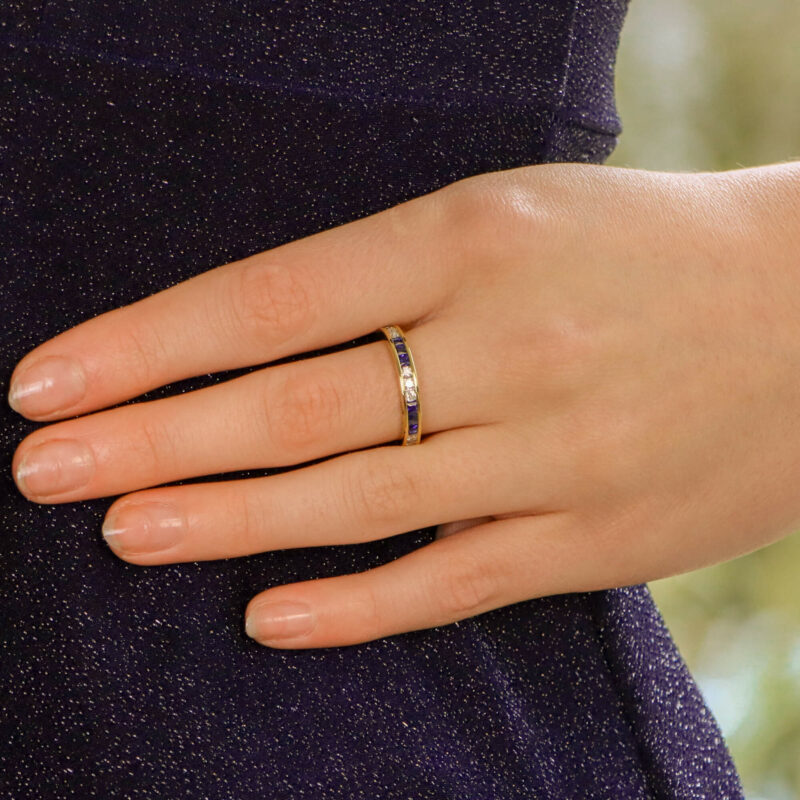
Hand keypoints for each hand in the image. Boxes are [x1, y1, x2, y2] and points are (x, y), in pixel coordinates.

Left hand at [9, 162, 799, 648]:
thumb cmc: (647, 250)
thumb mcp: (514, 217)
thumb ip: (396, 278)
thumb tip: (262, 340)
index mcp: (474, 238)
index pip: (267, 297)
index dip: (146, 343)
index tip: (49, 382)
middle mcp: (506, 347)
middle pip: (289, 407)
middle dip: (152, 441)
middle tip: (43, 471)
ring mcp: (552, 454)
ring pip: (353, 500)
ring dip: (224, 522)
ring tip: (123, 531)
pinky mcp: (596, 541)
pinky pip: (450, 581)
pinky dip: (352, 605)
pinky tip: (265, 618)